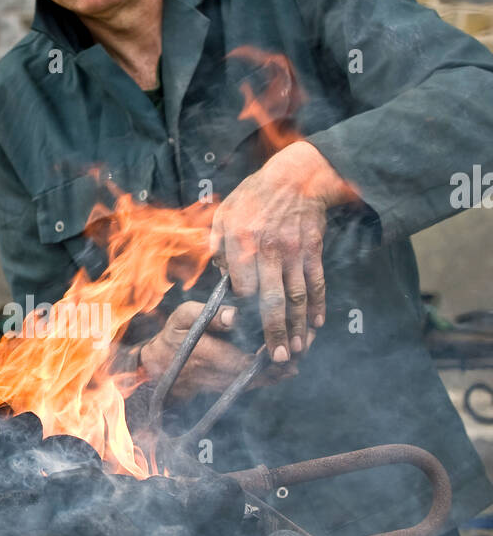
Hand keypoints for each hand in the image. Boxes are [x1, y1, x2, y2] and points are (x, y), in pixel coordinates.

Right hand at [139, 300, 298, 399]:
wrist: (162, 369)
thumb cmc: (173, 337)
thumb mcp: (184, 318)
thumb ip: (210, 315)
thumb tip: (235, 316)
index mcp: (213, 356)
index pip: (253, 358)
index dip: (278, 349)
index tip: (296, 333)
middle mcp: (225, 375)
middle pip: (267, 370)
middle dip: (292, 353)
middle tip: (311, 334)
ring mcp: (230, 384)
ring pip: (268, 377)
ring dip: (289, 362)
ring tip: (307, 341)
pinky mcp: (234, 386)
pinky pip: (262, 381)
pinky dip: (280, 369)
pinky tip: (295, 355)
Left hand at [209, 140, 355, 362]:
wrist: (298, 177)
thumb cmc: (256, 196)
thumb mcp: (225, 213)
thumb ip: (218, 244)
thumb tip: (217, 272)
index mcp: (242, 243)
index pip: (243, 286)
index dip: (242, 306)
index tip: (243, 320)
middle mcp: (269, 251)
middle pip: (273, 300)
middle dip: (275, 333)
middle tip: (277, 358)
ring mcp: (294, 253)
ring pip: (298, 297)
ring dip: (298, 327)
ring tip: (296, 349)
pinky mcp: (313, 251)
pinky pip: (317, 283)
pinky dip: (318, 306)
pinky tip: (316, 324)